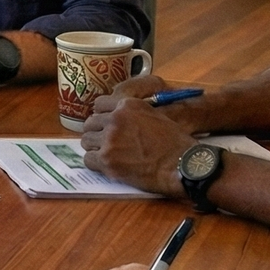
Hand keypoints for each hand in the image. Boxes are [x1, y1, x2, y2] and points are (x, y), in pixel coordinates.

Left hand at [79, 92, 195, 195]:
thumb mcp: (155, 115)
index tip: (105, 124)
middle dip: (97, 132)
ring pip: (86, 141)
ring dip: (95, 148)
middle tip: (106, 143)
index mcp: (127, 105)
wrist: (182, 164)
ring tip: (108, 155)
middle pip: (90, 123)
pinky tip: (107, 165)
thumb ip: (133, 114)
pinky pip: (88, 159)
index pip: (99, 104)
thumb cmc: (175, 142)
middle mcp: (115, 119)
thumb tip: (116, 117)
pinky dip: (95, 163)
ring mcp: (109, 139)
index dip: (102, 116)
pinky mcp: (107, 160)